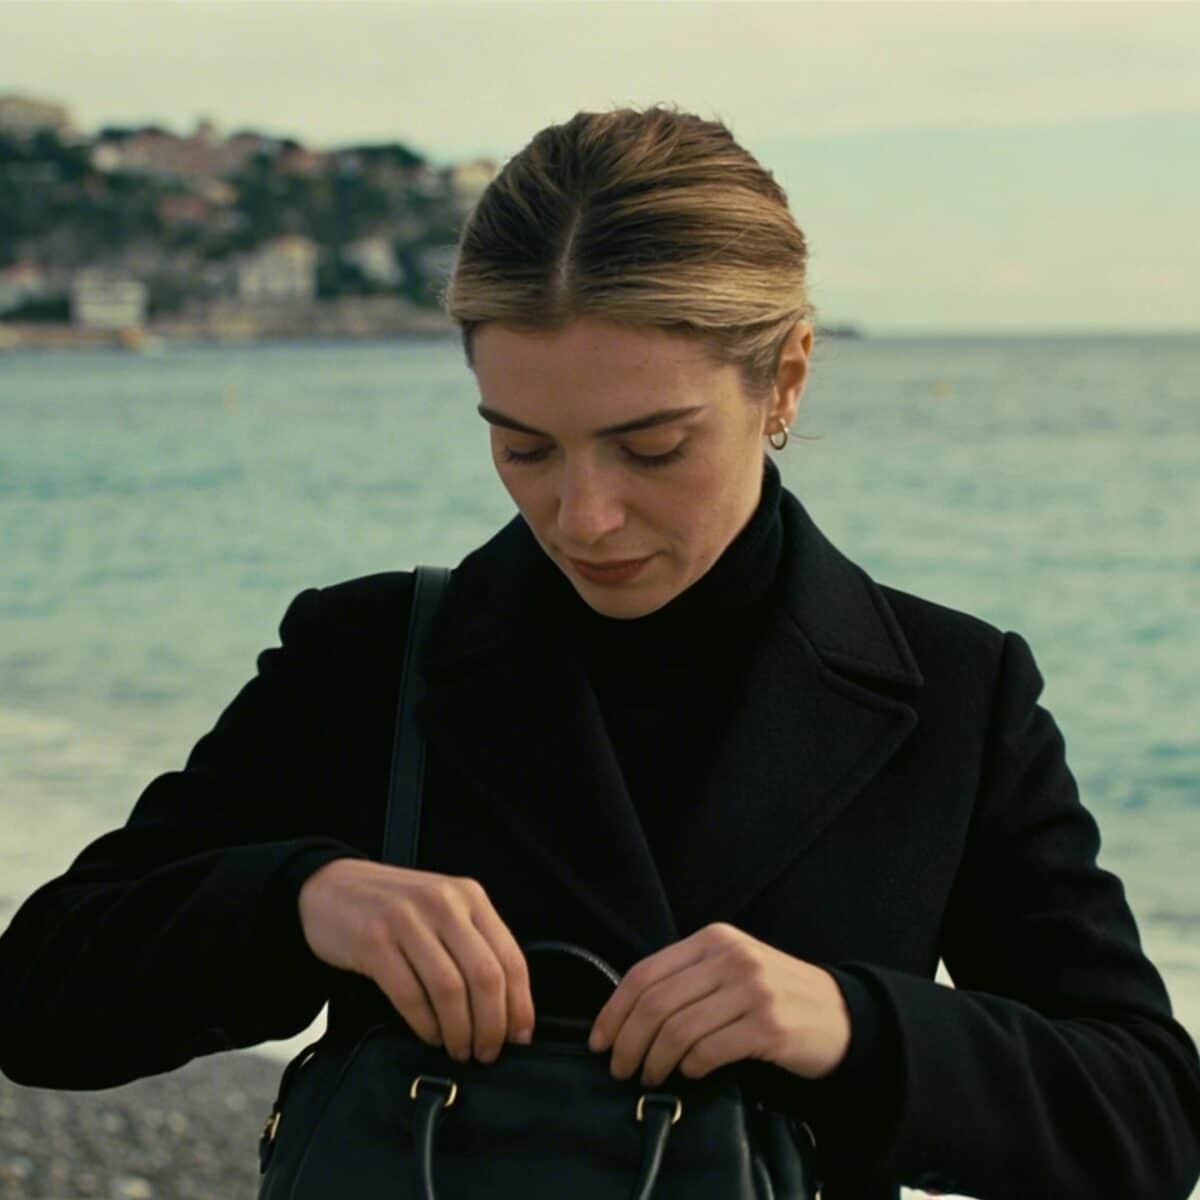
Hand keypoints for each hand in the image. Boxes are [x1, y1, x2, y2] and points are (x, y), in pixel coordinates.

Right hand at [298, 858, 534, 1063]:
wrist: (329, 887)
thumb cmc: (393, 907)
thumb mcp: (442, 909)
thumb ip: (473, 944)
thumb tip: (506, 1008)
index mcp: (469, 896)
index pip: (510, 957)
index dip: (520, 1005)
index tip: (520, 1037)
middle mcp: (443, 904)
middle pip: (485, 976)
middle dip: (492, 1025)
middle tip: (488, 1053)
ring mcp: (407, 921)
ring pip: (450, 990)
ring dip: (460, 1031)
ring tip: (460, 1051)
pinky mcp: (374, 941)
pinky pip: (409, 995)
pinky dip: (425, 1024)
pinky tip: (430, 1036)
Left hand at [586, 922, 850, 1087]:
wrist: (839, 1013)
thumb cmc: (774, 993)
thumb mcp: (731, 968)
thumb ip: (688, 978)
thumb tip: (626, 1015)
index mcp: (714, 939)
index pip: (645, 972)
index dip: (614, 1010)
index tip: (599, 1040)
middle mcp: (731, 958)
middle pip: (656, 1002)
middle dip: (628, 1041)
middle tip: (619, 1068)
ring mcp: (752, 991)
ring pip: (678, 1029)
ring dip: (655, 1060)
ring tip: (650, 1077)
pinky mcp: (769, 1026)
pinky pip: (710, 1050)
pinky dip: (691, 1066)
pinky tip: (689, 1073)